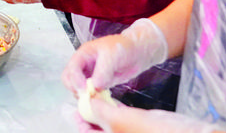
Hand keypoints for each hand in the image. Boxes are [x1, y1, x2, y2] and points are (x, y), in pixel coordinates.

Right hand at [61, 19, 168, 96]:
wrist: (138, 52)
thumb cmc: (124, 47)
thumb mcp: (112, 56)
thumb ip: (102, 71)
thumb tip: (94, 87)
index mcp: (84, 54)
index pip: (72, 68)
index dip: (75, 79)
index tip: (84, 90)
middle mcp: (84, 64)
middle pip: (69, 78)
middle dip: (75, 88)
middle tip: (86, 96)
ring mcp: (90, 74)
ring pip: (78, 87)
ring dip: (83, 94)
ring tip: (94, 99)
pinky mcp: (98, 83)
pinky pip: (90, 92)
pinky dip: (92, 97)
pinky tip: (100, 99)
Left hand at [75, 102, 218, 132]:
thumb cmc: (156, 132)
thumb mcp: (122, 121)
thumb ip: (101, 113)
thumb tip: (85, 104)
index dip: (78, 121)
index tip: (69, 108)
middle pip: (96, 129)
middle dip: (87, 115)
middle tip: (79, 100)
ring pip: (107, 123)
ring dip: (99, 111)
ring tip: (90, 96)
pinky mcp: (139, 126)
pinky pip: (120, 118)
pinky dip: (113, 109)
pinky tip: (109, 99)